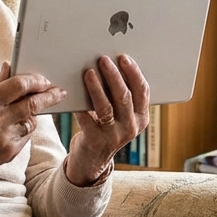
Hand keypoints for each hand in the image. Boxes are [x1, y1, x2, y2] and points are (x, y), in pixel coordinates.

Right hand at [0, 62, 66, 193]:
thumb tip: (8, 67)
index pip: (18, 85)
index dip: (35, 80)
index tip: (44, 79)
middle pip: (32, 104)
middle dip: (49, 96)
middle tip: (59, 91)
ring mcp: (4, 138)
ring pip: (31, 121)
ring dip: (34, 114)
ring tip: (29, 110)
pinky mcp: (9, 152)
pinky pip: (26, 136)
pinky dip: (25, 129)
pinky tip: (15, 127)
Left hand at [67, 55, 150, 185]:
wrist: (93, 158)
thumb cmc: (106, 127)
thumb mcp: (122, 115)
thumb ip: (122, 96)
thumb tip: (112, 65)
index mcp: (141, 117)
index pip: (142, 91)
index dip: (133, 73)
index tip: (123, 58)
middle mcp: (131, 127)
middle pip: (124, 96)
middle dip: (114, 75)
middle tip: (104, 60)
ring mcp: (114, 135)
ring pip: (106, 107)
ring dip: (97, 87)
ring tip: (89, 72)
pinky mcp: (95, 140)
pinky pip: (86, 119)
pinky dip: (80, 105)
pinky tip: (74, 92)